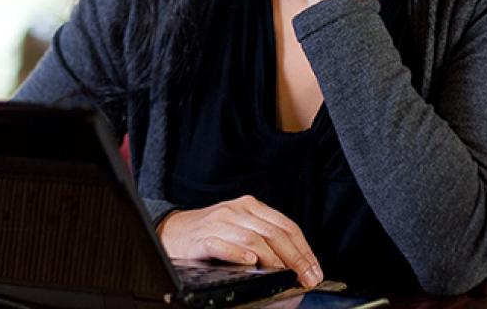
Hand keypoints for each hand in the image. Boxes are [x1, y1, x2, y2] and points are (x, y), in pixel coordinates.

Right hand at [157, 195, 323, 287]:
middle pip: (274, 233)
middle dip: (295, 259)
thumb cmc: (210, 232)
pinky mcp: (201, 238)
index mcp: (250, 206)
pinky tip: (249, 264)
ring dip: (272, 260)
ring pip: (252, 239)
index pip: (286, 226)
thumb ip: (265, 238)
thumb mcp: (240, 227)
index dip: (304, 250)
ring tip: (284, 276)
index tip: (314, 270)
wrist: (171, 231)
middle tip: (306, 278)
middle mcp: (236, 211)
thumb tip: (297, 264)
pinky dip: (238, 255)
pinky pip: (222, 245)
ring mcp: (219, 223)